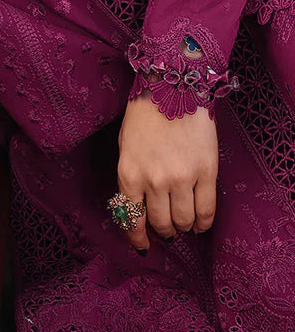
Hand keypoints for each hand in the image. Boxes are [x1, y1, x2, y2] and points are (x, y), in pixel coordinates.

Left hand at [116, 90, 218, 252]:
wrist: (174, 86)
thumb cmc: (145, 114)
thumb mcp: (125, 145)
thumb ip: (131, 176)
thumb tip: (138, 206)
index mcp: (129, 173)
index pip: (131, 219)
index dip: (138, 238)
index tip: (143, 245)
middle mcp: (154, 181)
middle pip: (161, 223)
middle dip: (163, 230)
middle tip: (167, 229)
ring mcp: (182, 178)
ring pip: (184, 220)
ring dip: (183, 226)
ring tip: (184, 223)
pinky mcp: (206, 172)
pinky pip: (207, 210)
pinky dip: (203, 222)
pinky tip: (200, 223)